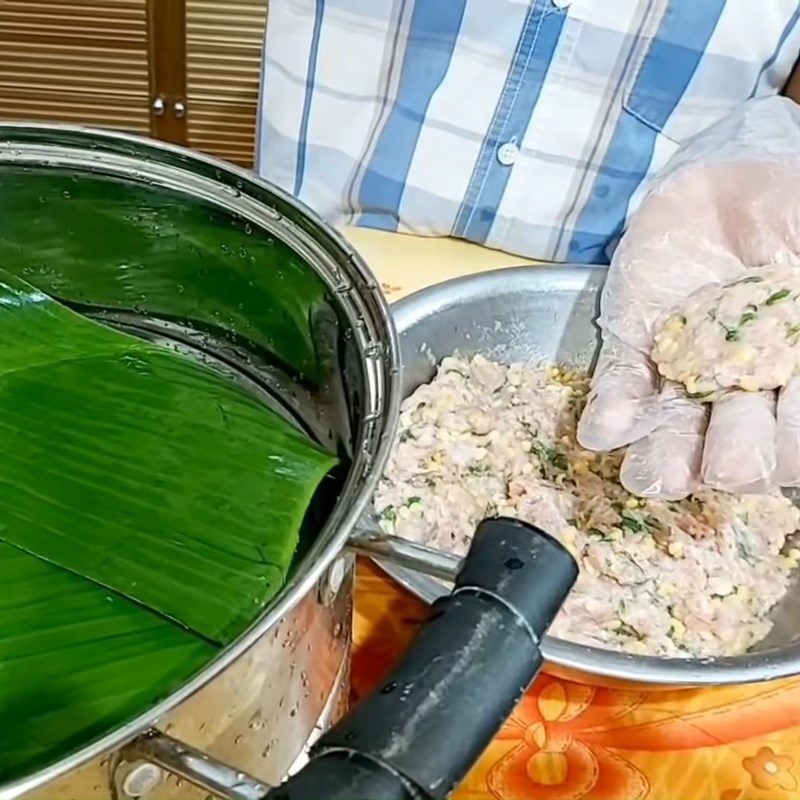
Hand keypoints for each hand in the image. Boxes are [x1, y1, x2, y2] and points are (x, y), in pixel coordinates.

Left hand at [577, 97, 799, 497]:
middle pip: (737, 440)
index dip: (791, 444)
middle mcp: (738, 382)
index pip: (795, 429)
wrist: (723, 179)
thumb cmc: (786, 209)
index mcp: (791, 367)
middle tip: (729, 472)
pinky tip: (604, 430)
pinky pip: (621, 384)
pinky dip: (613, 409)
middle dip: (735, 458)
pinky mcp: (632, 346)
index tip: (786, 445)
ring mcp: (682, 367)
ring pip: (674, 426)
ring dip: (663, 457)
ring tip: (651, 479)